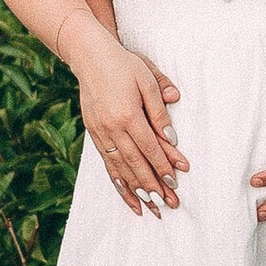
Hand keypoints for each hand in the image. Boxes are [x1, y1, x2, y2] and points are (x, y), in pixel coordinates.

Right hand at [71, 35, 184, 212]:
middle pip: (135, 163)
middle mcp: (111, 128)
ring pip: (119, 168)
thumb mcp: (147, 78)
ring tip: (149, 208)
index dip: (163, 165)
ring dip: (136, 190)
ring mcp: (100, 132)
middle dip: (153, 186)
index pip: (150, 147)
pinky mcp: (93, 134)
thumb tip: (172, 135)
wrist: (89, 56)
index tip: (176, 181)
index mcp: (127, 114)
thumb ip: (159, 107)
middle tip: (168, 204)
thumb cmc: (123, 64)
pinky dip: (118, 181)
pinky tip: (128, 194)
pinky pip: (106, 163)